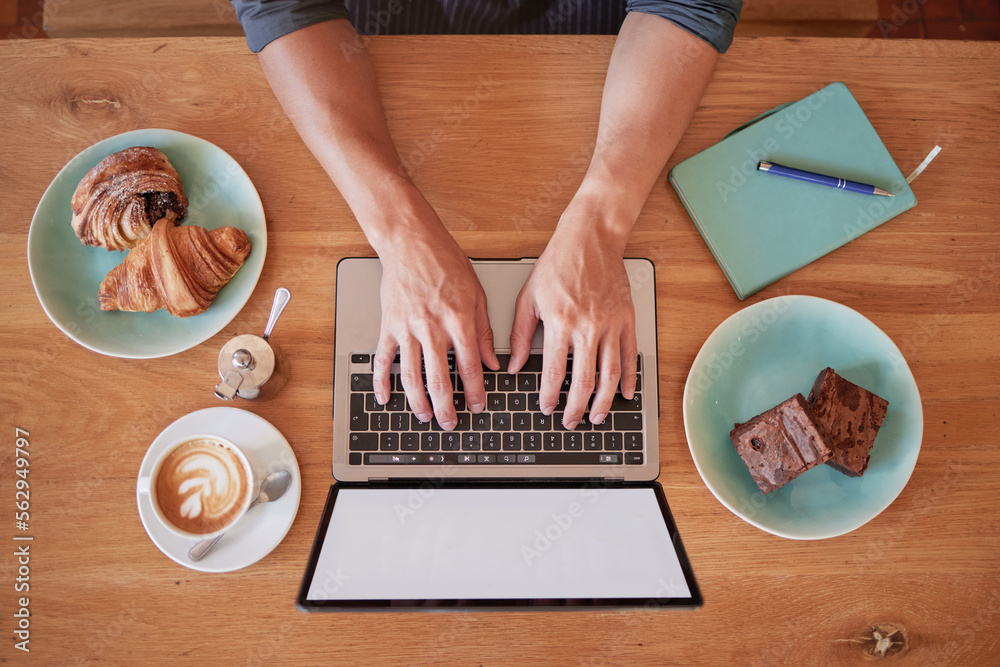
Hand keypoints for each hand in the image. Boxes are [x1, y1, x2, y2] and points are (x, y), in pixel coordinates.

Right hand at [372, 222, 498, 429]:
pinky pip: (383, 359)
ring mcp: (407, 328)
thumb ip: (483, 331)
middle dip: (446, 407)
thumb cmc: (445, 262)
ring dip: (418, 401)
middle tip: (450, 423)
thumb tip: (492, 362)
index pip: (470, 366)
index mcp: (458, 319)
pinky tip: (385, 398)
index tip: (478, 406)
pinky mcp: (388, 325)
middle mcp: (432, 327)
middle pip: (439, 378)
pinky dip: (382, 381)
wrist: (410, 241)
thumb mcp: (476, 294)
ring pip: (411, 375)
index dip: (475, 391)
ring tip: (425, 416)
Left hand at [508, 199, 636, 429]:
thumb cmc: (557, 264)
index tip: (546, 408)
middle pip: (583, 381)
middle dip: (576, 408)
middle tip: (571, 422)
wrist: (590, 238)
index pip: (554, 372)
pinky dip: (629, 378)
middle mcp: (587, 327)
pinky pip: (630, 356)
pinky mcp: (627, 320)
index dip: (549, 396)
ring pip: (610, 374)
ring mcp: (610, 325)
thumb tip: (514, 366)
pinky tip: (625, 394)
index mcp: (559, 323)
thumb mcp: (528, 297)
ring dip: (603, 401)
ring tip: (596, 417)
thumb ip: (520, 335)